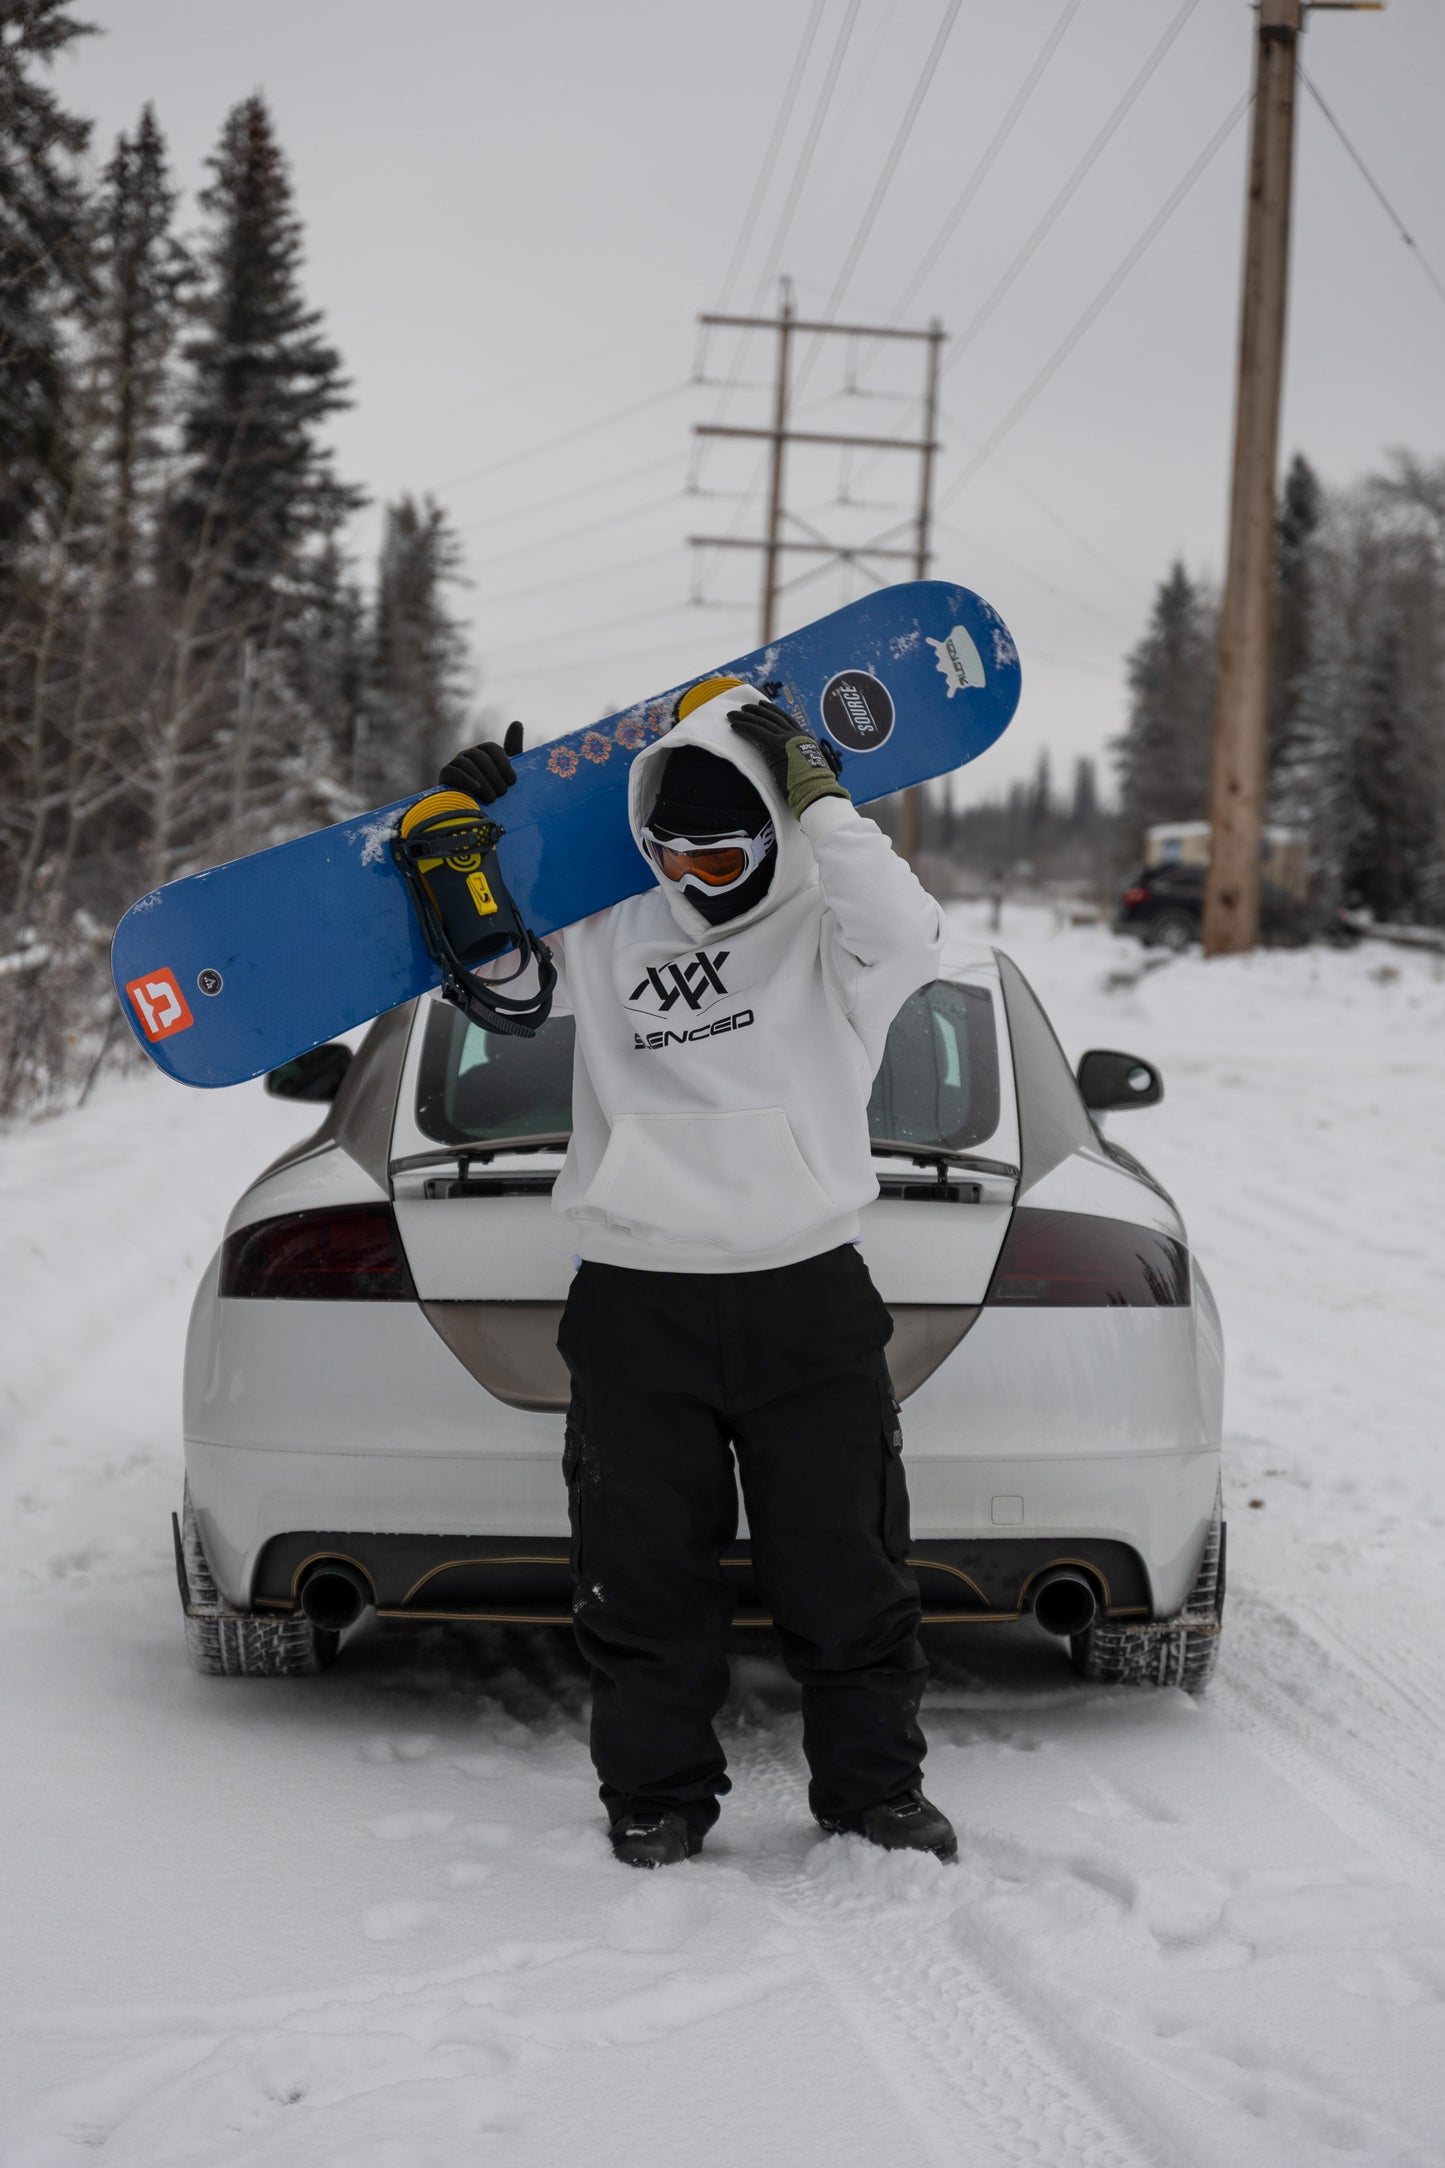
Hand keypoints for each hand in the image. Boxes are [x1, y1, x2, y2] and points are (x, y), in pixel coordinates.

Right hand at [437, 721, 523, 803]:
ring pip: (468, 764)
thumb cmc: (494, 790)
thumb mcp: (506, 771)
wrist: (474, 811)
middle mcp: (469, 753)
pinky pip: (453, 771)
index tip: (512, 781)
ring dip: (483, 781)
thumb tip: (517, 722)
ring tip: (492, 797)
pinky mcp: (445, 774)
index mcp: (484, 751)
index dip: (504, 763)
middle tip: (502, 793)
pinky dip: (466, 780)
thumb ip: (513, 748)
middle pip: (481, 756)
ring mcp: (456, 762)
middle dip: (494, 775)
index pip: (492, 748)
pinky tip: (477, 789)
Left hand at [728, 699, 845, 819]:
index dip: (774, 711)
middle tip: (745, 706)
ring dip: (746, 717)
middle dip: (758, 710)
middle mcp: (795, 735)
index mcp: (805, 740)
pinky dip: (744, 727)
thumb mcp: (811, 770)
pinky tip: (734, 725)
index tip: (763, 705)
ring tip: (733, 714)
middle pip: (773, 717)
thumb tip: (800, 769)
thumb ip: (803, 763)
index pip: (787, 720)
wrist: (815, 789)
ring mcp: (785, 738)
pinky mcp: (774, 745)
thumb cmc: (813, 787)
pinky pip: (756, 731)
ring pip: (762, 722)